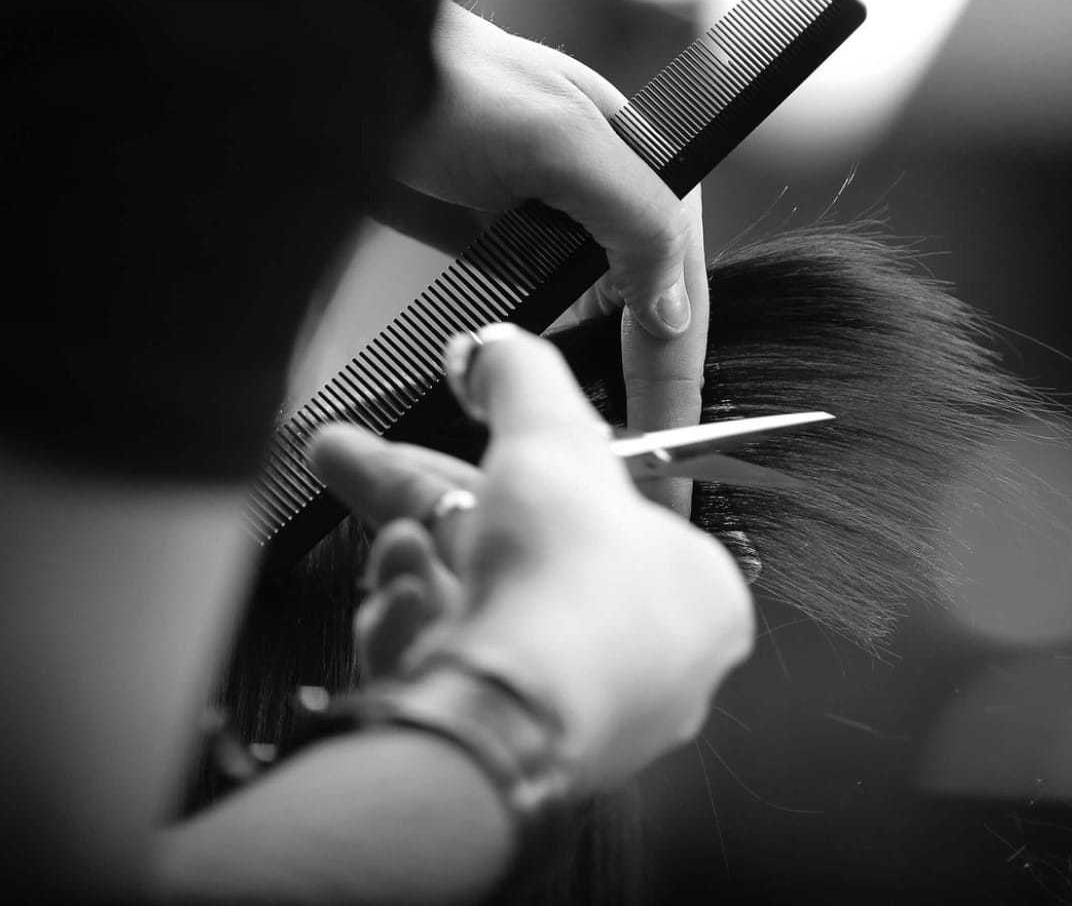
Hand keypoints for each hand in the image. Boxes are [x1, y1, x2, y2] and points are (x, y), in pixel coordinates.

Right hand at [307, 324, 752, 790]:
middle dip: (422, 503)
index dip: (507, 467)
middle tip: (349, 460)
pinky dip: (421, 635)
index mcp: (695, 590)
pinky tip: (399, 612)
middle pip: (521, 557)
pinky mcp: (514, 752)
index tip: (452, 442)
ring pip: (484, 617)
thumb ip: (521, 378)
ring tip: (390, 547)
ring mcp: (584, 714)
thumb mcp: (546, 439)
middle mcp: (651, 661)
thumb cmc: (564, 590)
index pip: (592, 510)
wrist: (510, 716)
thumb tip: (492, 346)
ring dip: (420, 568)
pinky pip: (463, 677)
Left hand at [394, 0, 708, 512]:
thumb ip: (634, 215)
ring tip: (604, 453)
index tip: (668, 443)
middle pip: (645, 315)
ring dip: (600, 383)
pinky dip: (546, 363)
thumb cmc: (440, 75)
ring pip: (597, 323)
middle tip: (639, 468)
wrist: (327, 64)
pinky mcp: (502, 244)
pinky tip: (547, 404)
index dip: (675, 371)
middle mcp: (607, 200)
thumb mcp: (557, 139)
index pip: (679, 287)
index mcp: (644, 167)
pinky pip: (542, 317)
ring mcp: (553, 225)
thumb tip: (673, 307)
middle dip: (644, 390)